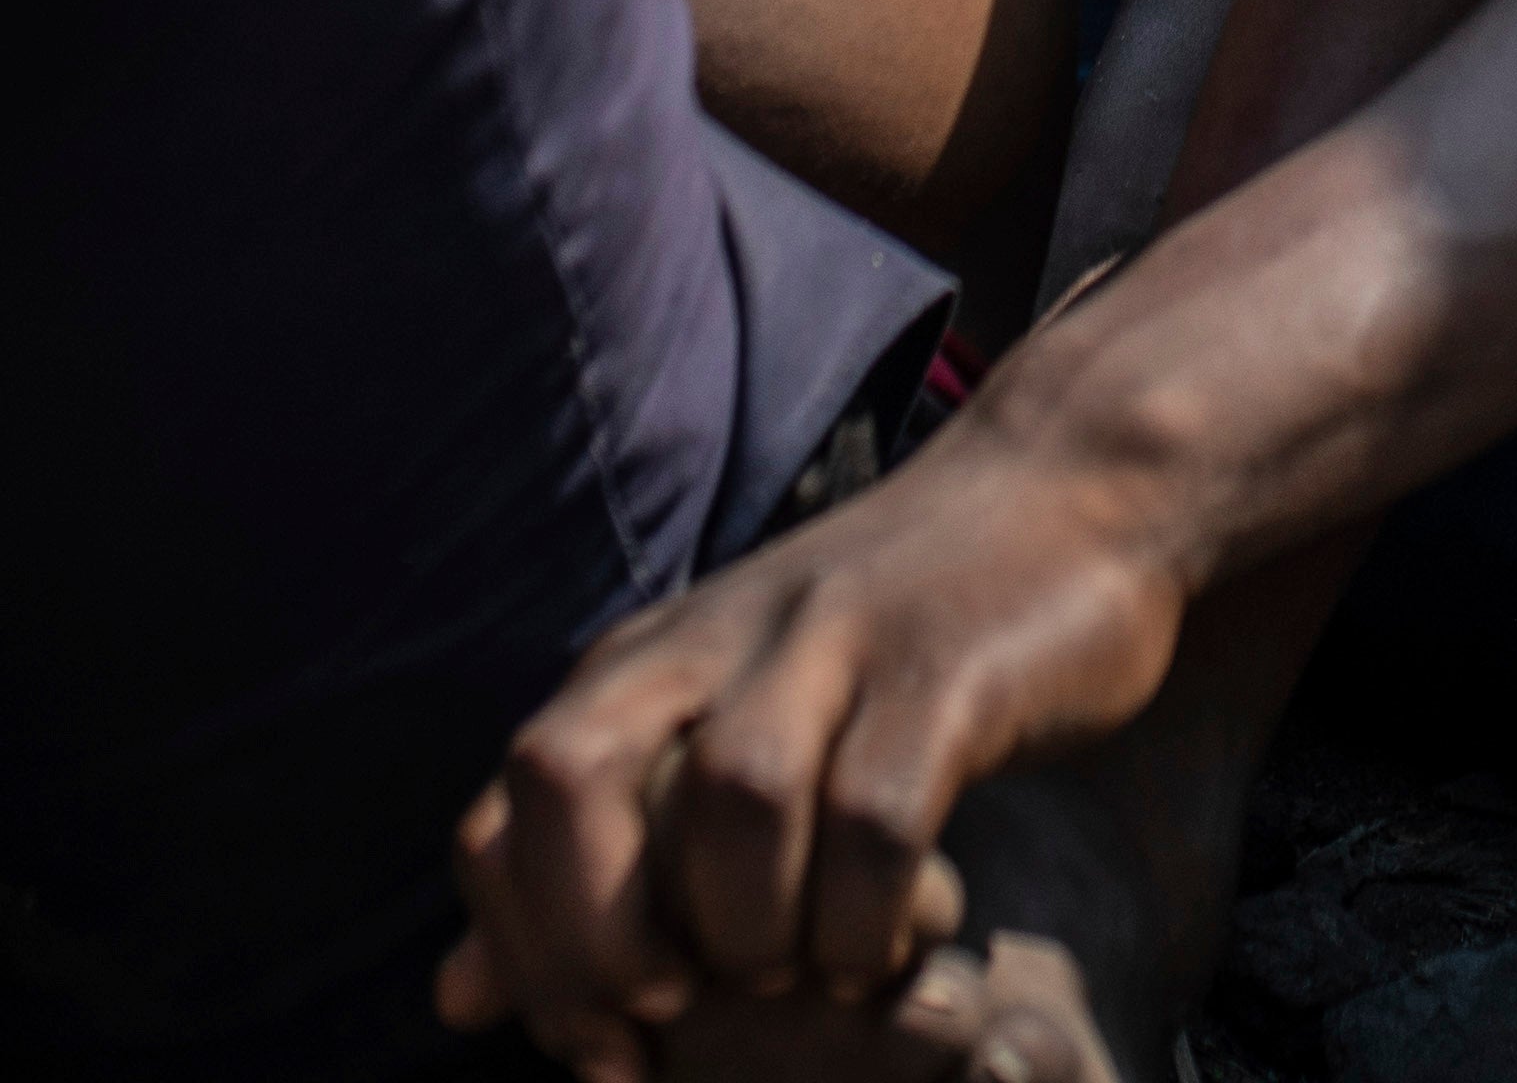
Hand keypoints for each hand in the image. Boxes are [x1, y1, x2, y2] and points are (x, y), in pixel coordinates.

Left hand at [440, 419, 1197, 1078]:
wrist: (1063, 489)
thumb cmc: (882, 647)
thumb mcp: (719, 728)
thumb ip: (594, 859)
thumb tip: (453, 999)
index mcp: (645, 663)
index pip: (507, 809)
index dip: (525, 949)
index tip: (600, 1046)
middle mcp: (714, 641)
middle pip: (572, 772)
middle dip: (593, 928)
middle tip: (667, 1009)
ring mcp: (831, 645)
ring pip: (732, 797)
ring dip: (745, 925)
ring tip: (791, 976)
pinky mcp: (946, 669)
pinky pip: (876, 812)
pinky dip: (863, 912)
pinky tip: (879, 948)